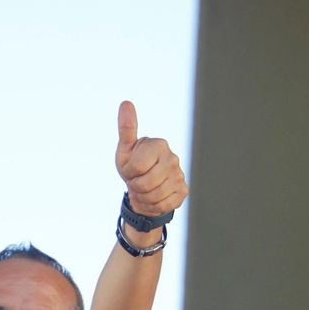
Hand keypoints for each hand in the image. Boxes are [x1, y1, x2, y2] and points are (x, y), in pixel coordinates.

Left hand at [115, 101, 186, 218]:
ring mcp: (179, 175)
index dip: (128, 173)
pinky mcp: (183, 191)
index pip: (136, 167)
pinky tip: (151, 198)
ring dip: (142, 198)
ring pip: (153, 197)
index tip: (130, 169)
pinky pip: (162, 206)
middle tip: (136, 181)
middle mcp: (172, 158)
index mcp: (159, 144)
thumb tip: (126, 103)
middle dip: (135, 187)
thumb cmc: (133, 164)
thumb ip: (127, 128)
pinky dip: (152, 206)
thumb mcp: (125, 148)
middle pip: (144, 184)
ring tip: (143, 190)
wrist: (144, 186)